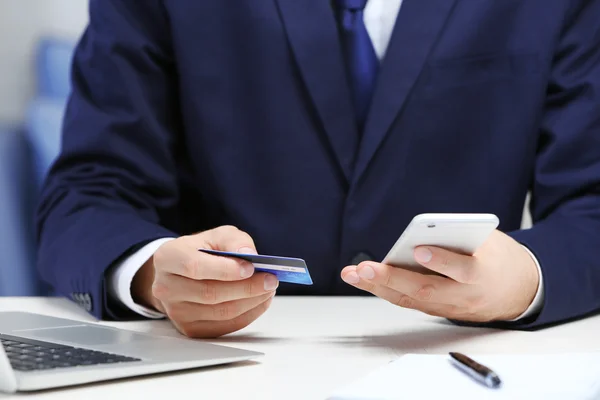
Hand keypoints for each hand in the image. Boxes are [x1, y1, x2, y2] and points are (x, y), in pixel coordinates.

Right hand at [132, 225, 277, 337]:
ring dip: (251, 302)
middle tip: (270, 279)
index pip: (195, 267)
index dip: (225, 269)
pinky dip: (248, 314)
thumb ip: (233, 240)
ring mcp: (177, 312)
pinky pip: (224, 326)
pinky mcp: (190, 329)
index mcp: (169, 258)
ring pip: (220, 312)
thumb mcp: (215, 236)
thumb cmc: (200, 252)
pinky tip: (260, 301)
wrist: (180, 274)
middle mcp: (166, 287)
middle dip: (246, 287)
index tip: (251, 267)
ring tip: (269, 289)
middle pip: (210, 293)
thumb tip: (248, 254)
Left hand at [341, 230, 539, 321]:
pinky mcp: (439, 310)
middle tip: (364, 268)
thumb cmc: (499, 259)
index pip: (463, 270)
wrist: (518, 292)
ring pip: (412, 300)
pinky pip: (410, 302)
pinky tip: (366, 279)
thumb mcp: (489, 241)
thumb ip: (461, 237)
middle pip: (426, 290)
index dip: (442, 261)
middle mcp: (465, 296)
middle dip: (392, 278)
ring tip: (353, 274)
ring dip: (379, 287)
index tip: (420, 249)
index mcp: (484, 274)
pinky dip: (387, 291)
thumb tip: (426, 231)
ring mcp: (451, 307)